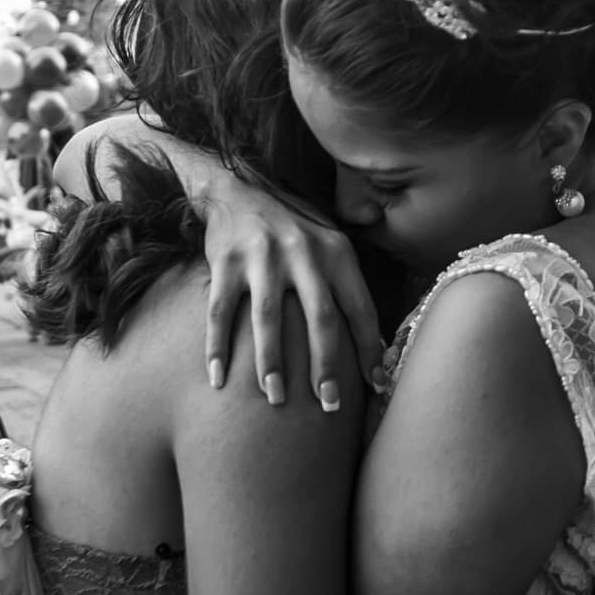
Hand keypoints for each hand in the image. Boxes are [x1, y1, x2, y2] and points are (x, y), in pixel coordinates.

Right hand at [202, 178, 382, 408]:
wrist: (236, 190)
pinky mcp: (225, 261)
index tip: (376, 385)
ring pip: (269, 319)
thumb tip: (377, 347)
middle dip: (326, 365)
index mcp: (336, 252)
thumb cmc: (292, 232)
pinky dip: (217, 347)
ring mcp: (262, 256)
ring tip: (275, 398)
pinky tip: (217, 379)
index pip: (360, 307)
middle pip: (320, 318)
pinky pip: (220, 312)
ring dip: (272, 363)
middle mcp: (302, 252)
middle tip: (329, 404)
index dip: (370, 348)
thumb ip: (346, 287)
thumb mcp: (328, 246)